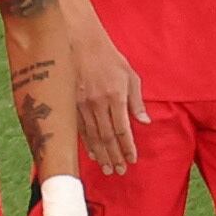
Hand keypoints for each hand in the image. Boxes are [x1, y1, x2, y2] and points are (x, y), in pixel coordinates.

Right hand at [71, 33, 145, 175]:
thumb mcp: (130, 75)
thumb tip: (144, 122)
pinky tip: (92, 154)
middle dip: (114, 156)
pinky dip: (86, 143)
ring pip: (92, 136)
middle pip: (107, 137)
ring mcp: (82, 105)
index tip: (132, 160)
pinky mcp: (70, 104)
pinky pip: (79, 129)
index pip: (122, 129)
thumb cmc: (109, 58)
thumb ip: (137, 101)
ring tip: (107, 168)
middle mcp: (98, 104)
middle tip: (120, 171)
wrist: (80, 43)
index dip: (128, 147)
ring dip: (101, 154)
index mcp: (115, 96)